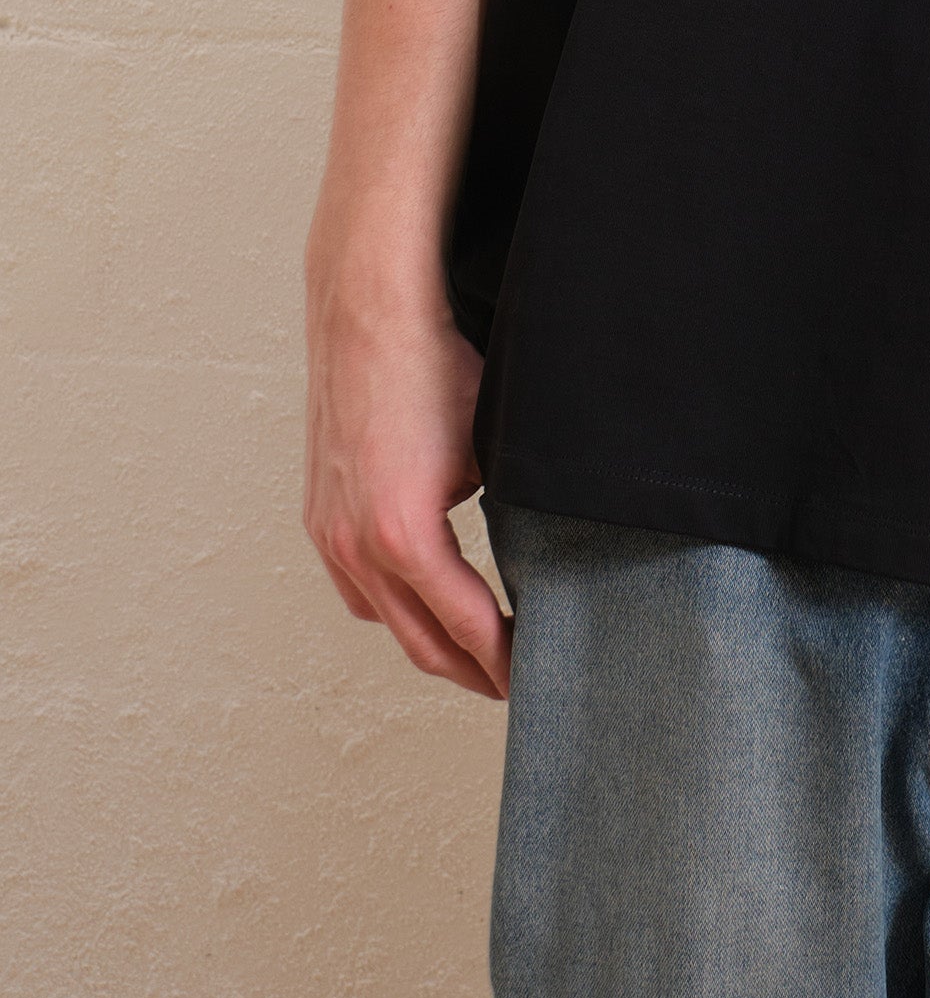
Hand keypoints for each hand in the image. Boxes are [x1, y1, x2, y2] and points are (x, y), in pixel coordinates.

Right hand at [303, 261, 510, 698]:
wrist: (371, 314)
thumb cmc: (436, 370)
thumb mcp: (492, 452)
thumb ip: (507, 517)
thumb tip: (542, 559)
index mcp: (404, 536)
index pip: (466, 624)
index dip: (504, 659)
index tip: (534, 676)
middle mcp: (356, 546)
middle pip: (420, 641)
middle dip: (470, 669)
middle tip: (513, 684)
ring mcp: (330, 532)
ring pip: (383, 618)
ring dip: (428, 642)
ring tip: (474, 654)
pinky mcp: (320, 514)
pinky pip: (356, 586)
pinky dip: (391, 607)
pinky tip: (421, 606)